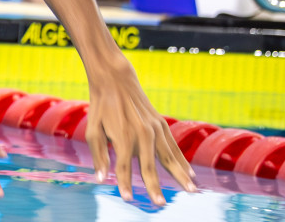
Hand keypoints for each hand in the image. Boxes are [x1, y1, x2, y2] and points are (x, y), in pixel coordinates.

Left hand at [84, 61, 196, 204]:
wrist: (115, 79)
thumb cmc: (101, 107)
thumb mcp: (92, 130)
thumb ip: (99, 155)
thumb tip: (101, 179)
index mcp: (122, 136)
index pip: (124, 167)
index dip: (125, 184)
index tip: (128, 198)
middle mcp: (140, 134)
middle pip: (150, 166)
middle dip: (155, 187)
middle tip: (160, 204)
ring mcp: (154, 128)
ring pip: (169, 157)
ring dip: (180, 175)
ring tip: (191, 191)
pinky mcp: (161, 124)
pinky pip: (174, 146)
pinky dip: (182, 160)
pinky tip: (190, 173)